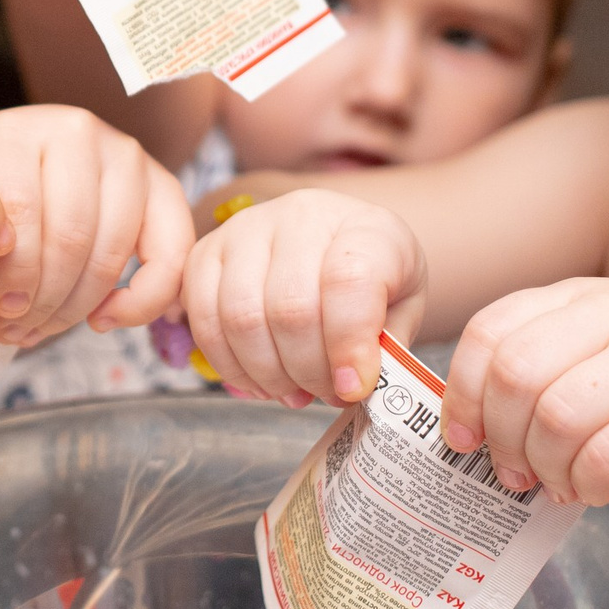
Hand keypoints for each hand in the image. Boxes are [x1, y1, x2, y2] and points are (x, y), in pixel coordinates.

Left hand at [0, 104, 191, 346]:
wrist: (34, 161)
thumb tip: (7, 310)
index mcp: (16, 133)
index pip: (20, 208)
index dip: (13, 272)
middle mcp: (76, 133)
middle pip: (70, 236)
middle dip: (42, 299)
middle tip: (17, 329)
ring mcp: (125, 156)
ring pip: (110, 253)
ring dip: (77, 307)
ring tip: (45, 328)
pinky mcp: (163, 184)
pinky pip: (169, 257)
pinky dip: (139, 303)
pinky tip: (102, 319)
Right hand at [181, 189, 423, 406]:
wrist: (339, 244)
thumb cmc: (377, 280)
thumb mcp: (404, 309)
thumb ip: (385, 346)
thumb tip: (350, 384)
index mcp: (365, 226)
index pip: (348, 279)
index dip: (348, 343)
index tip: (353, 386)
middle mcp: (301, 216)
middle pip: (290, 308)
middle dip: (307, 370)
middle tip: (325, 392)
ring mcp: (246, 230)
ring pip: (242, 318)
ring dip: (268, 374)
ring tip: (294, 390)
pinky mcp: (206, 253)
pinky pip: (204, 320)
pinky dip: (230, 366)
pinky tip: (260, 380)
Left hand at [440, 278, 608, 517]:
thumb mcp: (601, 370)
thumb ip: (540, 379)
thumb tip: (462, 427)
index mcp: (590, 297)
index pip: (493, 330)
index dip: (464, 391)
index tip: (462, 439)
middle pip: (518, 371)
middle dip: (502, 436)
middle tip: (514, 473)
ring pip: (559, 414)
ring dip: (546, 466)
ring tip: (561, 483)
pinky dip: (590, 484)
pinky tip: (598, 490)